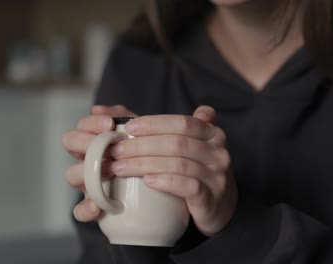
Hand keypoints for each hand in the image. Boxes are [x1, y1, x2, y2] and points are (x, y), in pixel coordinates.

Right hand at [62, 105, 137, 221]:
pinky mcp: (94, 206)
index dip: (91, 124)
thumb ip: (124, 118)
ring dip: (85, 171)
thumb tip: (98, 108)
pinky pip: (80, 210)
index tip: (109, 125)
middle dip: (83, 142)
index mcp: (96, 140)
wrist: (163, 191)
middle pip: (70, 144)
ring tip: (106, 171)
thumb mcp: (139, 135)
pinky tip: (97, 206)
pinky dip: (85, 209)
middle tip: (103, 145)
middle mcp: (88, 159)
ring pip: (72, 175)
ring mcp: (89, 182)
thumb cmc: (146, 158)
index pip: (82, 126)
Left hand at [110, 106, 237, 235]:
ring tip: (121, 167)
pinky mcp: (212, 198)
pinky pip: (188, 187)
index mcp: (212, 134)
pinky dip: (166, 182)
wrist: (220, 205)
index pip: (183, 123)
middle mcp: (218, 152)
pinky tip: (147, 181)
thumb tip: (112, 109)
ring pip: (179, 165)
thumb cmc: (197, 171)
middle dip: (142, 146)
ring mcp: (217, 176)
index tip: (128, 128)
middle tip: (116, 151)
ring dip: (145, 164)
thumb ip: (165, 126)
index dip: (154, 124)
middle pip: (177, 143)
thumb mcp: (189, 145)